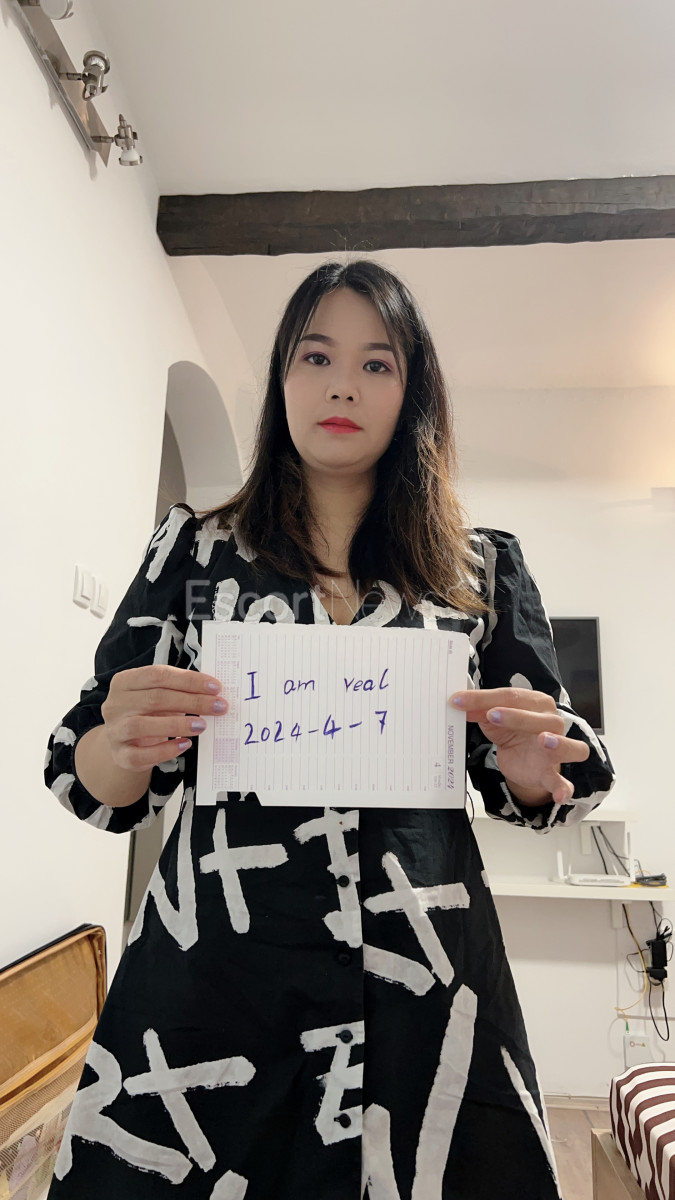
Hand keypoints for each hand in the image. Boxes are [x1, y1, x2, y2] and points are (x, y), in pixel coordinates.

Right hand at [101, 664, 226, 771]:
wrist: (126, 742)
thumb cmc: (148, 713)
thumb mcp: (158, 696)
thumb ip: (178, 690)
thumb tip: (212, 691)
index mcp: (124, 682)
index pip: (157, 675)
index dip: (188, 680)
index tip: (215, 687)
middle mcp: (115, 705)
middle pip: (155, 698)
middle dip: (192, 701)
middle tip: (218, 706)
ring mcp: (114, 730)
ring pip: (142, 725)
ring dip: (177, 725)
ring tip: (202, 725)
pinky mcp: (120, 755)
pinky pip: (141, 754)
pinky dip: (165, 750)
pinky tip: (184, 744)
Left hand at [449, 686, 589, 805]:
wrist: (524, 761)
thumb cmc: (513, 732)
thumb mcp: (493, 720)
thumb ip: (478, 710)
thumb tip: (459, 702)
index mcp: (536, 703)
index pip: (512, 696)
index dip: (484, 698)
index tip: (460, 700)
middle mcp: (552, 723)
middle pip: (540, 718)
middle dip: (515, 715)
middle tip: (491, 715)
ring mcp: (557, 750)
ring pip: (568, 745)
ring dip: (558, 743)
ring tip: (543, 740)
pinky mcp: (552, 774)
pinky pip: (564, 782)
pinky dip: (564, 789)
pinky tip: (559, 795)